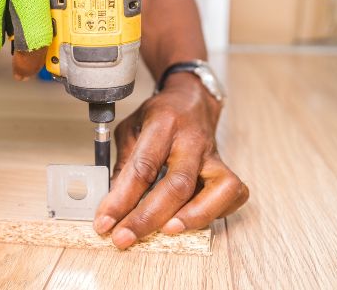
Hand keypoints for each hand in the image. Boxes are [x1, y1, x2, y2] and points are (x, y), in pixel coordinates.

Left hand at [93, 72, 248, 248]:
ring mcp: (213, 155)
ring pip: (217, 190)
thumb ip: (124, 165)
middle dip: (148, 217)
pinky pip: (233, 194)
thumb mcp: (131, 129)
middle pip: (177, 184)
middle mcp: (192, 140)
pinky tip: (192, 219)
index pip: (142, 167)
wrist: (191, 99)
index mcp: (163, 124)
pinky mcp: (226, 167)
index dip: (121, 199)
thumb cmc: (159, 116)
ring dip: (192, 217)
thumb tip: (113, 205)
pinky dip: (216, 212)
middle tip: (125, 237)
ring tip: (166, 231)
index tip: (104, 222)